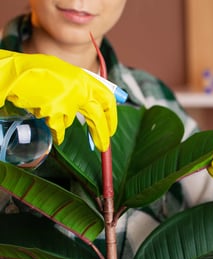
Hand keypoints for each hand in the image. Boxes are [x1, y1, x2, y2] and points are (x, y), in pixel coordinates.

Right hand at [0, 49, 116, 151]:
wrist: (15, 72)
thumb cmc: (39, 71)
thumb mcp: (67, 74)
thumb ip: (83, 87)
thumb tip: (98, 103)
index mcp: (85, 78)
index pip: (108, 99)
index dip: (112, 116)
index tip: (111, 128)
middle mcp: (79, 89)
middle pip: (97, 117)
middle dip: (101, 134)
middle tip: (104, 147)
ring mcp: (67, 102)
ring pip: (70, 122)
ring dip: (61, 120)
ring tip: (49, 106)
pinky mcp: (54, 113)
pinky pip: (58, 128)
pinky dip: (54, 129)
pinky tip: (45, 117)